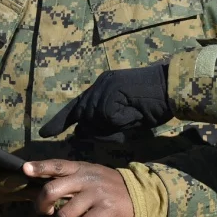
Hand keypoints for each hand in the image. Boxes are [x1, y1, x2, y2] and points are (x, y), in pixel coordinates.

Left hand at [25, 159, 134, 216]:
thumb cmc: (106, 187)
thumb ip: (69, 180)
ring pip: (65, 215)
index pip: (57, 165)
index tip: (25, 169)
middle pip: (52, 190)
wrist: (138, 195)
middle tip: (46, 212)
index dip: (40, 167)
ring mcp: (96, 194)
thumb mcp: (89, 175)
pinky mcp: (105, 210)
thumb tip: (43, 192)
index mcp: (80, 168)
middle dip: (42, 205)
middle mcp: (86, 179)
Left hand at [39, 63, 171, 137]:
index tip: (45, 132)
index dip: (60, 120)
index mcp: (103, 87)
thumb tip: (80, 131)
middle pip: (84, 114)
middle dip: (95, 127)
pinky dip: (120, 122)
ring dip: (111, 126)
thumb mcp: (124, 116)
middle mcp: (101, 83)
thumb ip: (103, 123)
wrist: (171, 88)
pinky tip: (134, 114)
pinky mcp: (112, 92)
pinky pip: (108, 117)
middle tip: (119, 126)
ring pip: (95, 118)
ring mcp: (105, 86)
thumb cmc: (152, 104)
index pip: (76, 106)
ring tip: (132, 118)